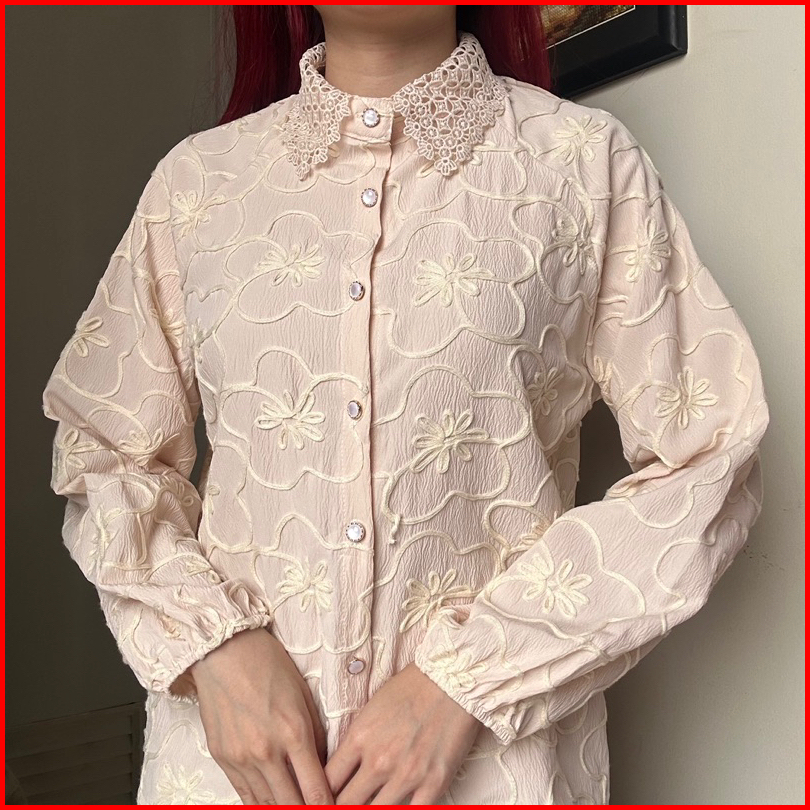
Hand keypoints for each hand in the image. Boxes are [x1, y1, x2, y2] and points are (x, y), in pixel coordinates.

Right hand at [189, 627, 332, 804]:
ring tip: (296, 805)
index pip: (317, 791)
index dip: (329, 807)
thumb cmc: (268, 665)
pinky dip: (259, 804)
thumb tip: (323, 766)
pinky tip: (270, 804)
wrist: (224, 651)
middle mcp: (267, 751)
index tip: (337, 808)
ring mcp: (241, 758)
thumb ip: (315, 735)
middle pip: (291, 805)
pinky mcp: (222, 758)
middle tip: (317, 807)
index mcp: (294, 733)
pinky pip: (244, 795)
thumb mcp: (303, 695)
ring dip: (282, 809)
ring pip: (266, 805)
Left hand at [324, 662, 481, 804]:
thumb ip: (356, 742)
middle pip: (346, 803)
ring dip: (372, 809)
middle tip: (349, 801)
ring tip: (375, 801)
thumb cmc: (411, 687)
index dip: (325, 794)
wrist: (451, 679)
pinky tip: (402, 804)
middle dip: (344, 804)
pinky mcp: (434, 782)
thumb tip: (346, 771)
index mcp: (359, 738)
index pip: (327, 782)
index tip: (329, 796)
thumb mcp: (371, 709)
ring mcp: (406, 775)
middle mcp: (379, 760)